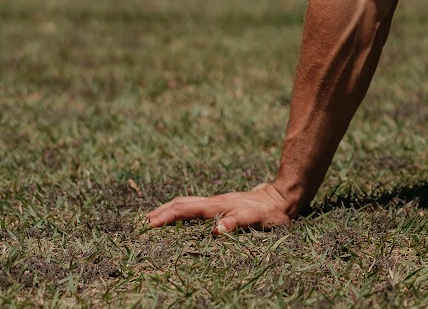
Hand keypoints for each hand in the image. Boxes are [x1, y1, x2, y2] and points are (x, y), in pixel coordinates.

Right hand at [146, 182, 293, 233]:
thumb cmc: (269, 212)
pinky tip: (182, 217)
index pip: (185, 209)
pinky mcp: (223, 205)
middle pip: (182, 203)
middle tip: (144, 222)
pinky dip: (183, 210)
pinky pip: (197, 207)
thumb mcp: (254, 219)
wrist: (282, 197)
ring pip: (188, 202)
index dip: (167, 216)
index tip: (149, 224)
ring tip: (156, 217)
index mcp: (217, 205)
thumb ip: (235, 223)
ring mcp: (218, 202)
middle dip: (162, 211)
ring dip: (170, 209)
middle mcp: (214, 201)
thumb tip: (215, 230)